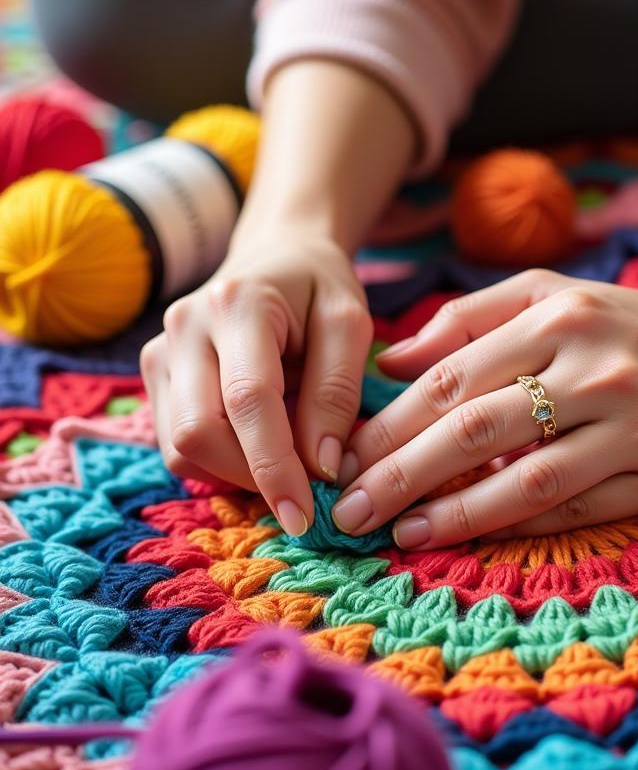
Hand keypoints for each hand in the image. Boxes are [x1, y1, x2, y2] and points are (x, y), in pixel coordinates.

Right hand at [140, 227, 371, 535]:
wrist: (276, 254)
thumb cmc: (320, 287)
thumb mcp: (349, 323)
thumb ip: (336, 391)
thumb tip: (322, 466)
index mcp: (237, 304)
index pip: (247, 401)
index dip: (274, 466)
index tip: (305, 515)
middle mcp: (183, 327)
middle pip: (198, 433)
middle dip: (251, 478)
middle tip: (304, 494)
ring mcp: (159, 351)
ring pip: (180, 448)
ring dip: (234, 474)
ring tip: (287, 462)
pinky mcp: (155, 375)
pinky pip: (177, 444)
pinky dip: (219, 463)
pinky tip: (259, 448)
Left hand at [330, 268, 637, 547]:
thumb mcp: (559, 295)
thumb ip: (472, 317)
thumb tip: (392, 361)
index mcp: (559, 316)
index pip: (453, 375)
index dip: (390, 421)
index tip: (344, 455)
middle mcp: (592, 369)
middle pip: (474, 428)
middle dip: (399, 472)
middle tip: (347, 510)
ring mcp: (630, 427)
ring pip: (523, 479)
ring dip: (452, 512)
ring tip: (397, 533)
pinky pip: (576, 508)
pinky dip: (518, 525)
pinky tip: (471, 537)